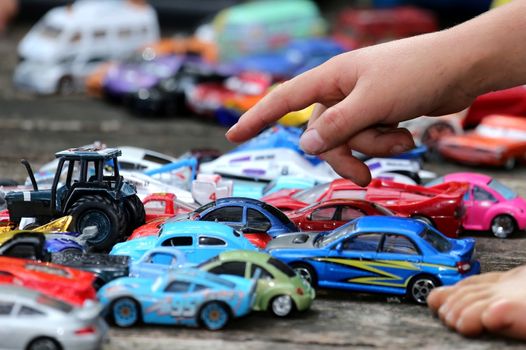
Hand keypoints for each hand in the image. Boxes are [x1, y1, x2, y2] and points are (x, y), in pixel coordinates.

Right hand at [226, 29, 497, 184]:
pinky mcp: (379, 114)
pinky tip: (406, 133)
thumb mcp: (372, 102)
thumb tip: (306, 147)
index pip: (283, 99)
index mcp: (331, 79)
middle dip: (345, 154)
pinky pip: (370, 140)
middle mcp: (341, 91)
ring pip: (349, 140)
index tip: (232, 137)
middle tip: (364, 174)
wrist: (460, 69)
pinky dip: (386, 145)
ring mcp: (361, 104)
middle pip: (322, 135)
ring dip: (373, 148)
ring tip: (400, 138)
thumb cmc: (415, 73)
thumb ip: (337, 127)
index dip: (256, 119)